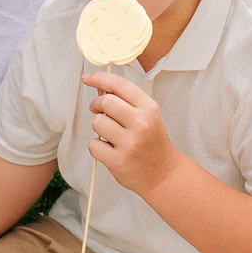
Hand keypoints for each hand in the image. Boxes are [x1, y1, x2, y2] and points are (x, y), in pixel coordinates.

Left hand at [81, 71, 177, 195]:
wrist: (163, 174)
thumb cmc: (152, 143)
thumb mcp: (146, 117)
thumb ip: (125, 101)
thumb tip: (100, 88)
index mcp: (149, 109)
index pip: (119, 85)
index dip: (99, 78)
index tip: (88, 78)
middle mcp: (141, 124)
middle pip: (105, 101)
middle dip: (97, 105)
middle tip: (99, 111)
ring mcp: (130, 143)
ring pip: (97, 123)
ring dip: (99, 128)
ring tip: (111, 136)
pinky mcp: (118, 160)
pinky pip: (93, 145)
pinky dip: (97, 147)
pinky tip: (110, 150)